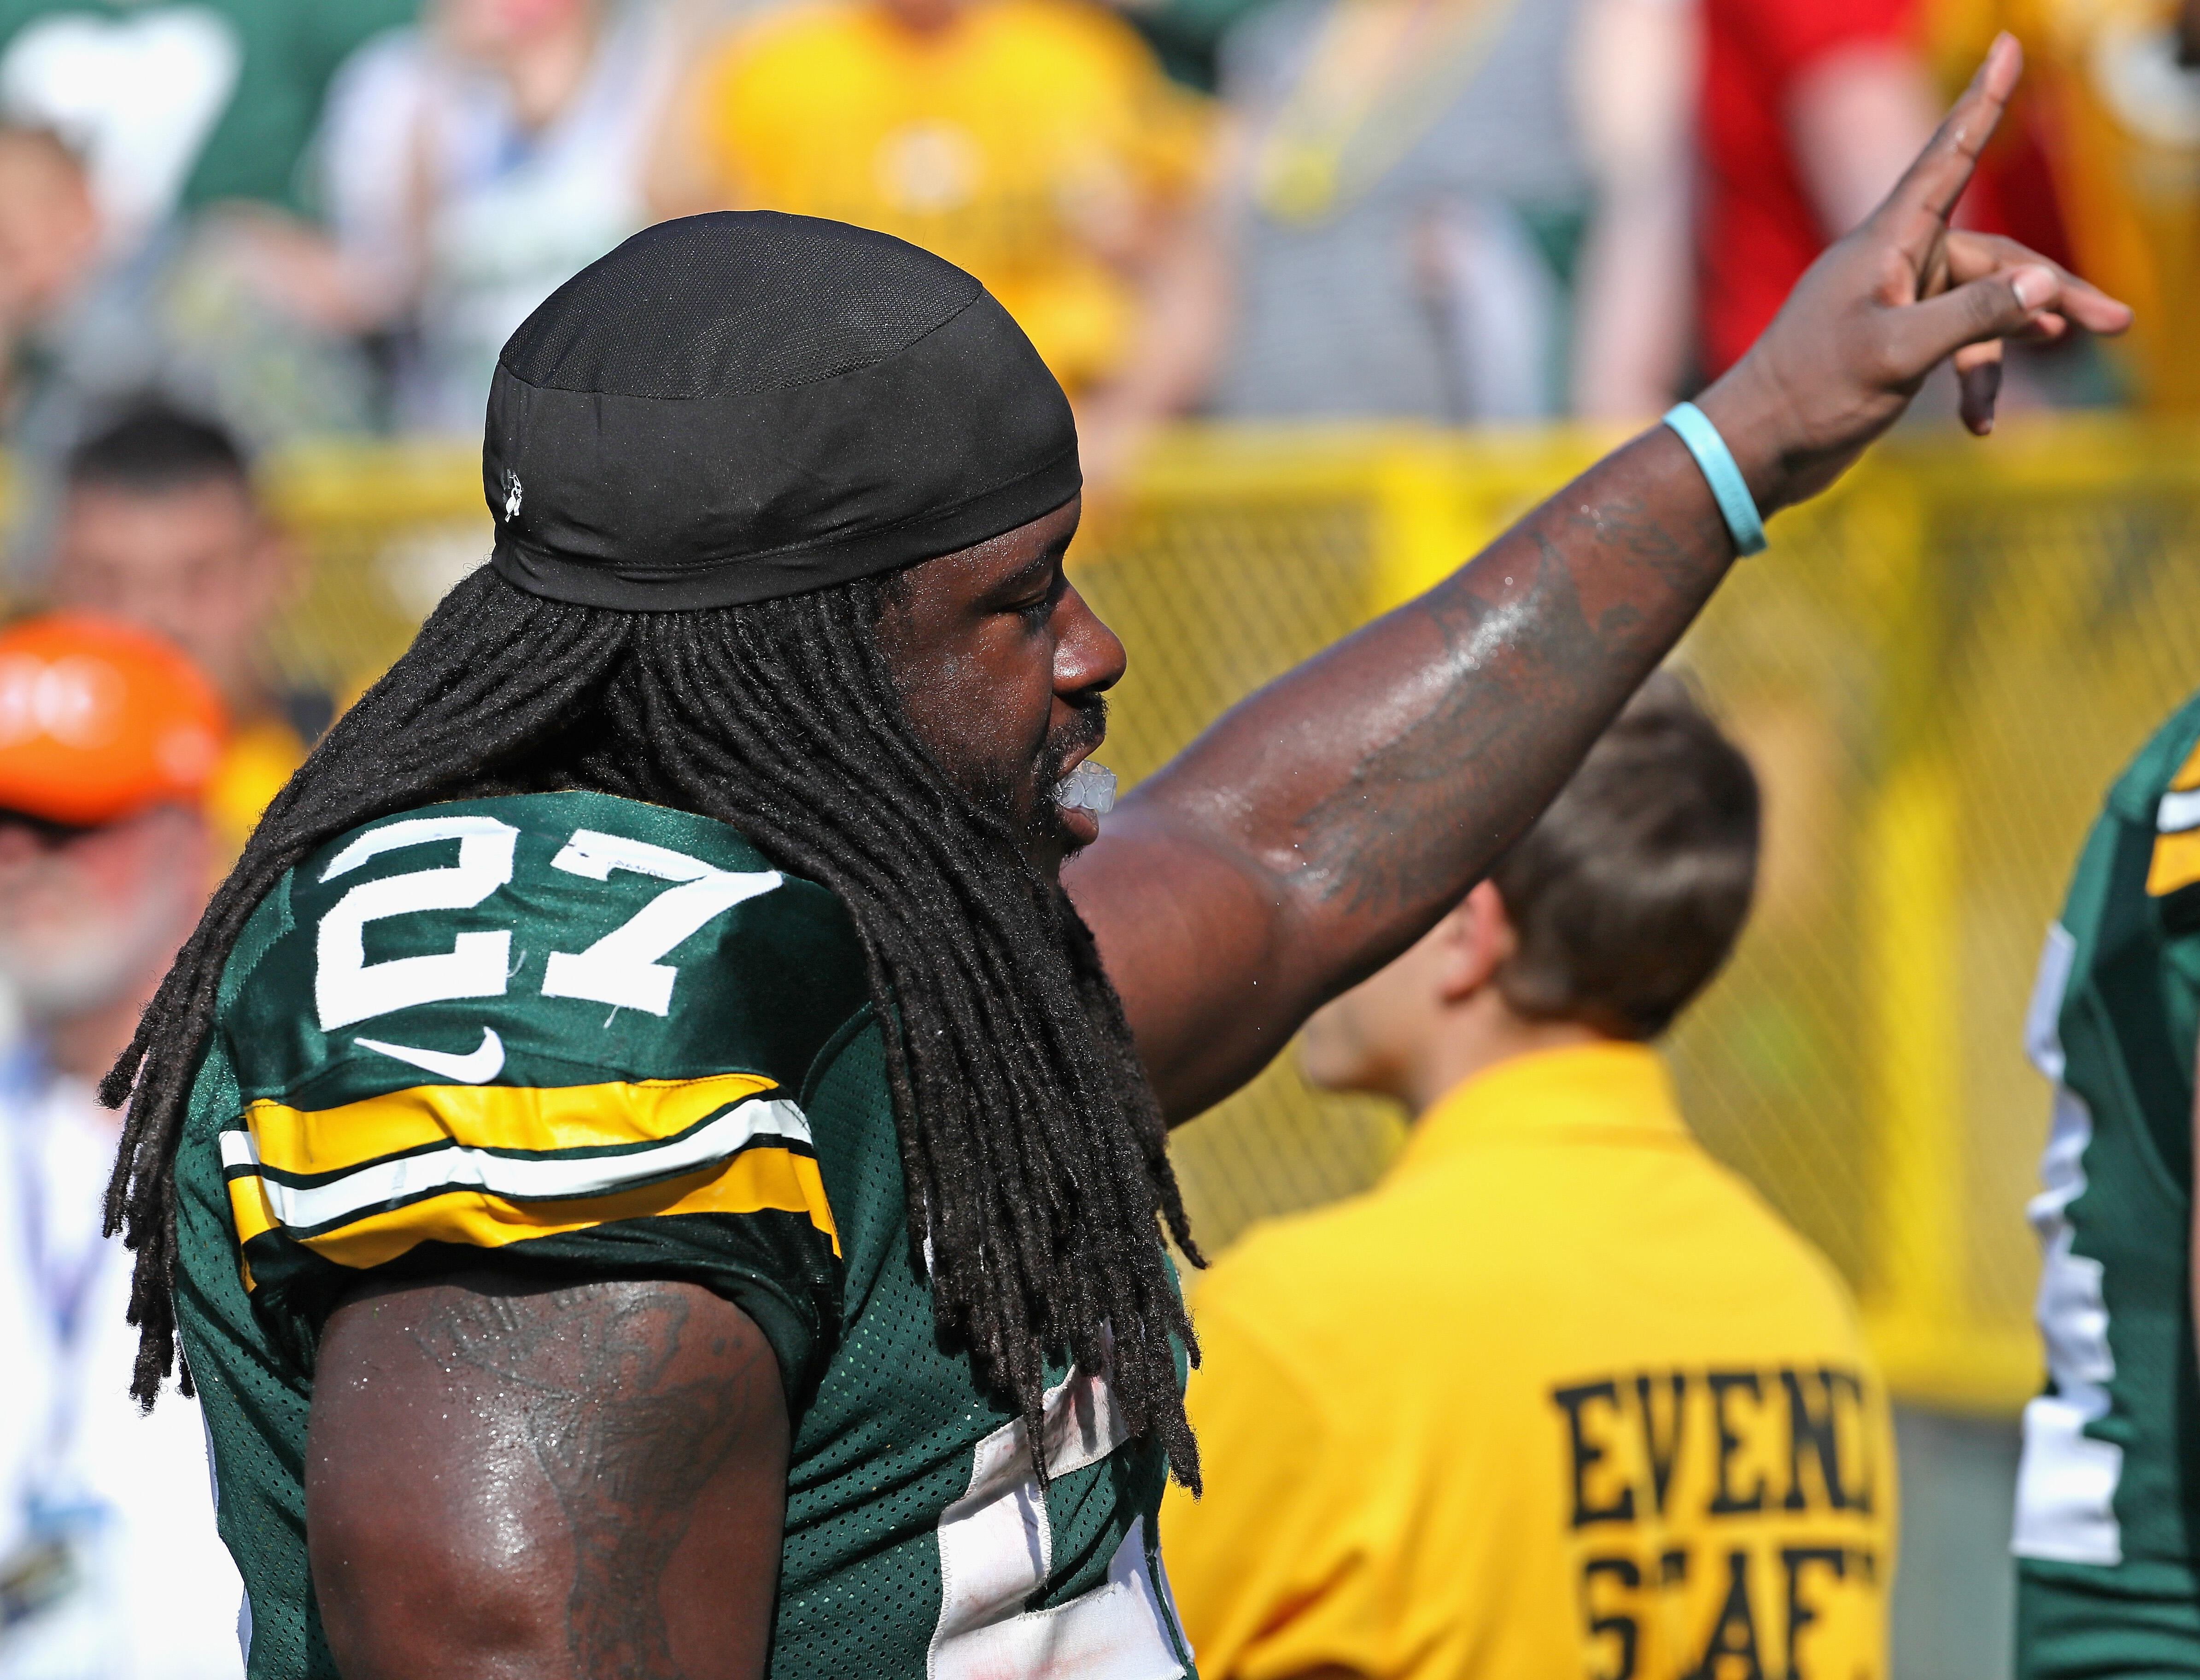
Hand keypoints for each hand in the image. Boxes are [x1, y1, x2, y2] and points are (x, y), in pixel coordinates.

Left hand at [1697, 34, 2131, 514]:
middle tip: (2117, 323)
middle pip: (1996, 258)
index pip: (1948, 156)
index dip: (1983, 102)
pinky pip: (1957, 345)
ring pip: (1984, 306)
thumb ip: (1972, 316)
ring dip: (2012, 343)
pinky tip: (1981, 424)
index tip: (2010, 47)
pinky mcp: (1896, 342)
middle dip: (2053, 293)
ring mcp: (1897, 302)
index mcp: (1887, 243)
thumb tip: (2046, 285)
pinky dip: (1976, 379)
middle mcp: (1895, 262)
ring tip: (2044, 375)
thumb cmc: (1810, 395)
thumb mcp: (1896, 355)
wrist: (1755, 452)